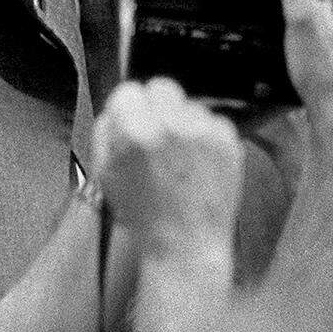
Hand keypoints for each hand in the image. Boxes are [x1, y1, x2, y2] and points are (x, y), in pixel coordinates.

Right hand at [93, 78, 243, 263]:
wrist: (186, 244)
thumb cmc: (143, 214)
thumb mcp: (104, 171)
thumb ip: (106, 129)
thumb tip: (117, 105)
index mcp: (133, 130)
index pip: (129, 90)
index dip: (129, 110)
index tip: (134, 123)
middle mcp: (169, 124)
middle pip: (161, 87)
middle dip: (157, 107)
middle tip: (158, 135)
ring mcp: (202, 131)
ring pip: (189, 105)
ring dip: (184, 122)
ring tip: (181, 157)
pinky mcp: (228, 140)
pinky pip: (214, 122)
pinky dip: (207, 137)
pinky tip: (200, 163)